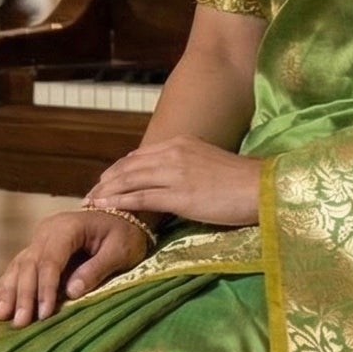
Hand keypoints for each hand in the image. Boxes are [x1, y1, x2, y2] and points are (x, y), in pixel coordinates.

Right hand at [0, 206, 145, 325]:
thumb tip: (71, 292)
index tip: (43, 314)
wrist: (120, 216)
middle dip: (24, 295)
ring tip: (0, 315)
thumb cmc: (125, 234)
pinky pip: (18, 267)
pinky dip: (8, 285)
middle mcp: (47, 230)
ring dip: (10, 291)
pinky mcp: (38, 248)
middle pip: (30, 265)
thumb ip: (96, 269)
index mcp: (67, 227)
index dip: (45, 288)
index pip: (50, 261)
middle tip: (20, 323)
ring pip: (19, 266)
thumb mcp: (120, 250)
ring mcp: (39, 238)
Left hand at [92, 136, 260, 229]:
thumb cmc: (241, 180)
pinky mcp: (179, 195)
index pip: (139, 156)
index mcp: (181, 143)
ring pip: (130, 181)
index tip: (105, 181)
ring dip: (107, 192)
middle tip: (90, 194)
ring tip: (91, 202)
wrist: (262, 187)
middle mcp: (174, 153)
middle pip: (129, 167)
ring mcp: (175, 173)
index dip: (119, 170)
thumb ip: (187, 167)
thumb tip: (174, 181)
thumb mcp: (209, 163)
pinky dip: (120, 202)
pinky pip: (141, 198)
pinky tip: (106, 207)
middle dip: (106, 181)